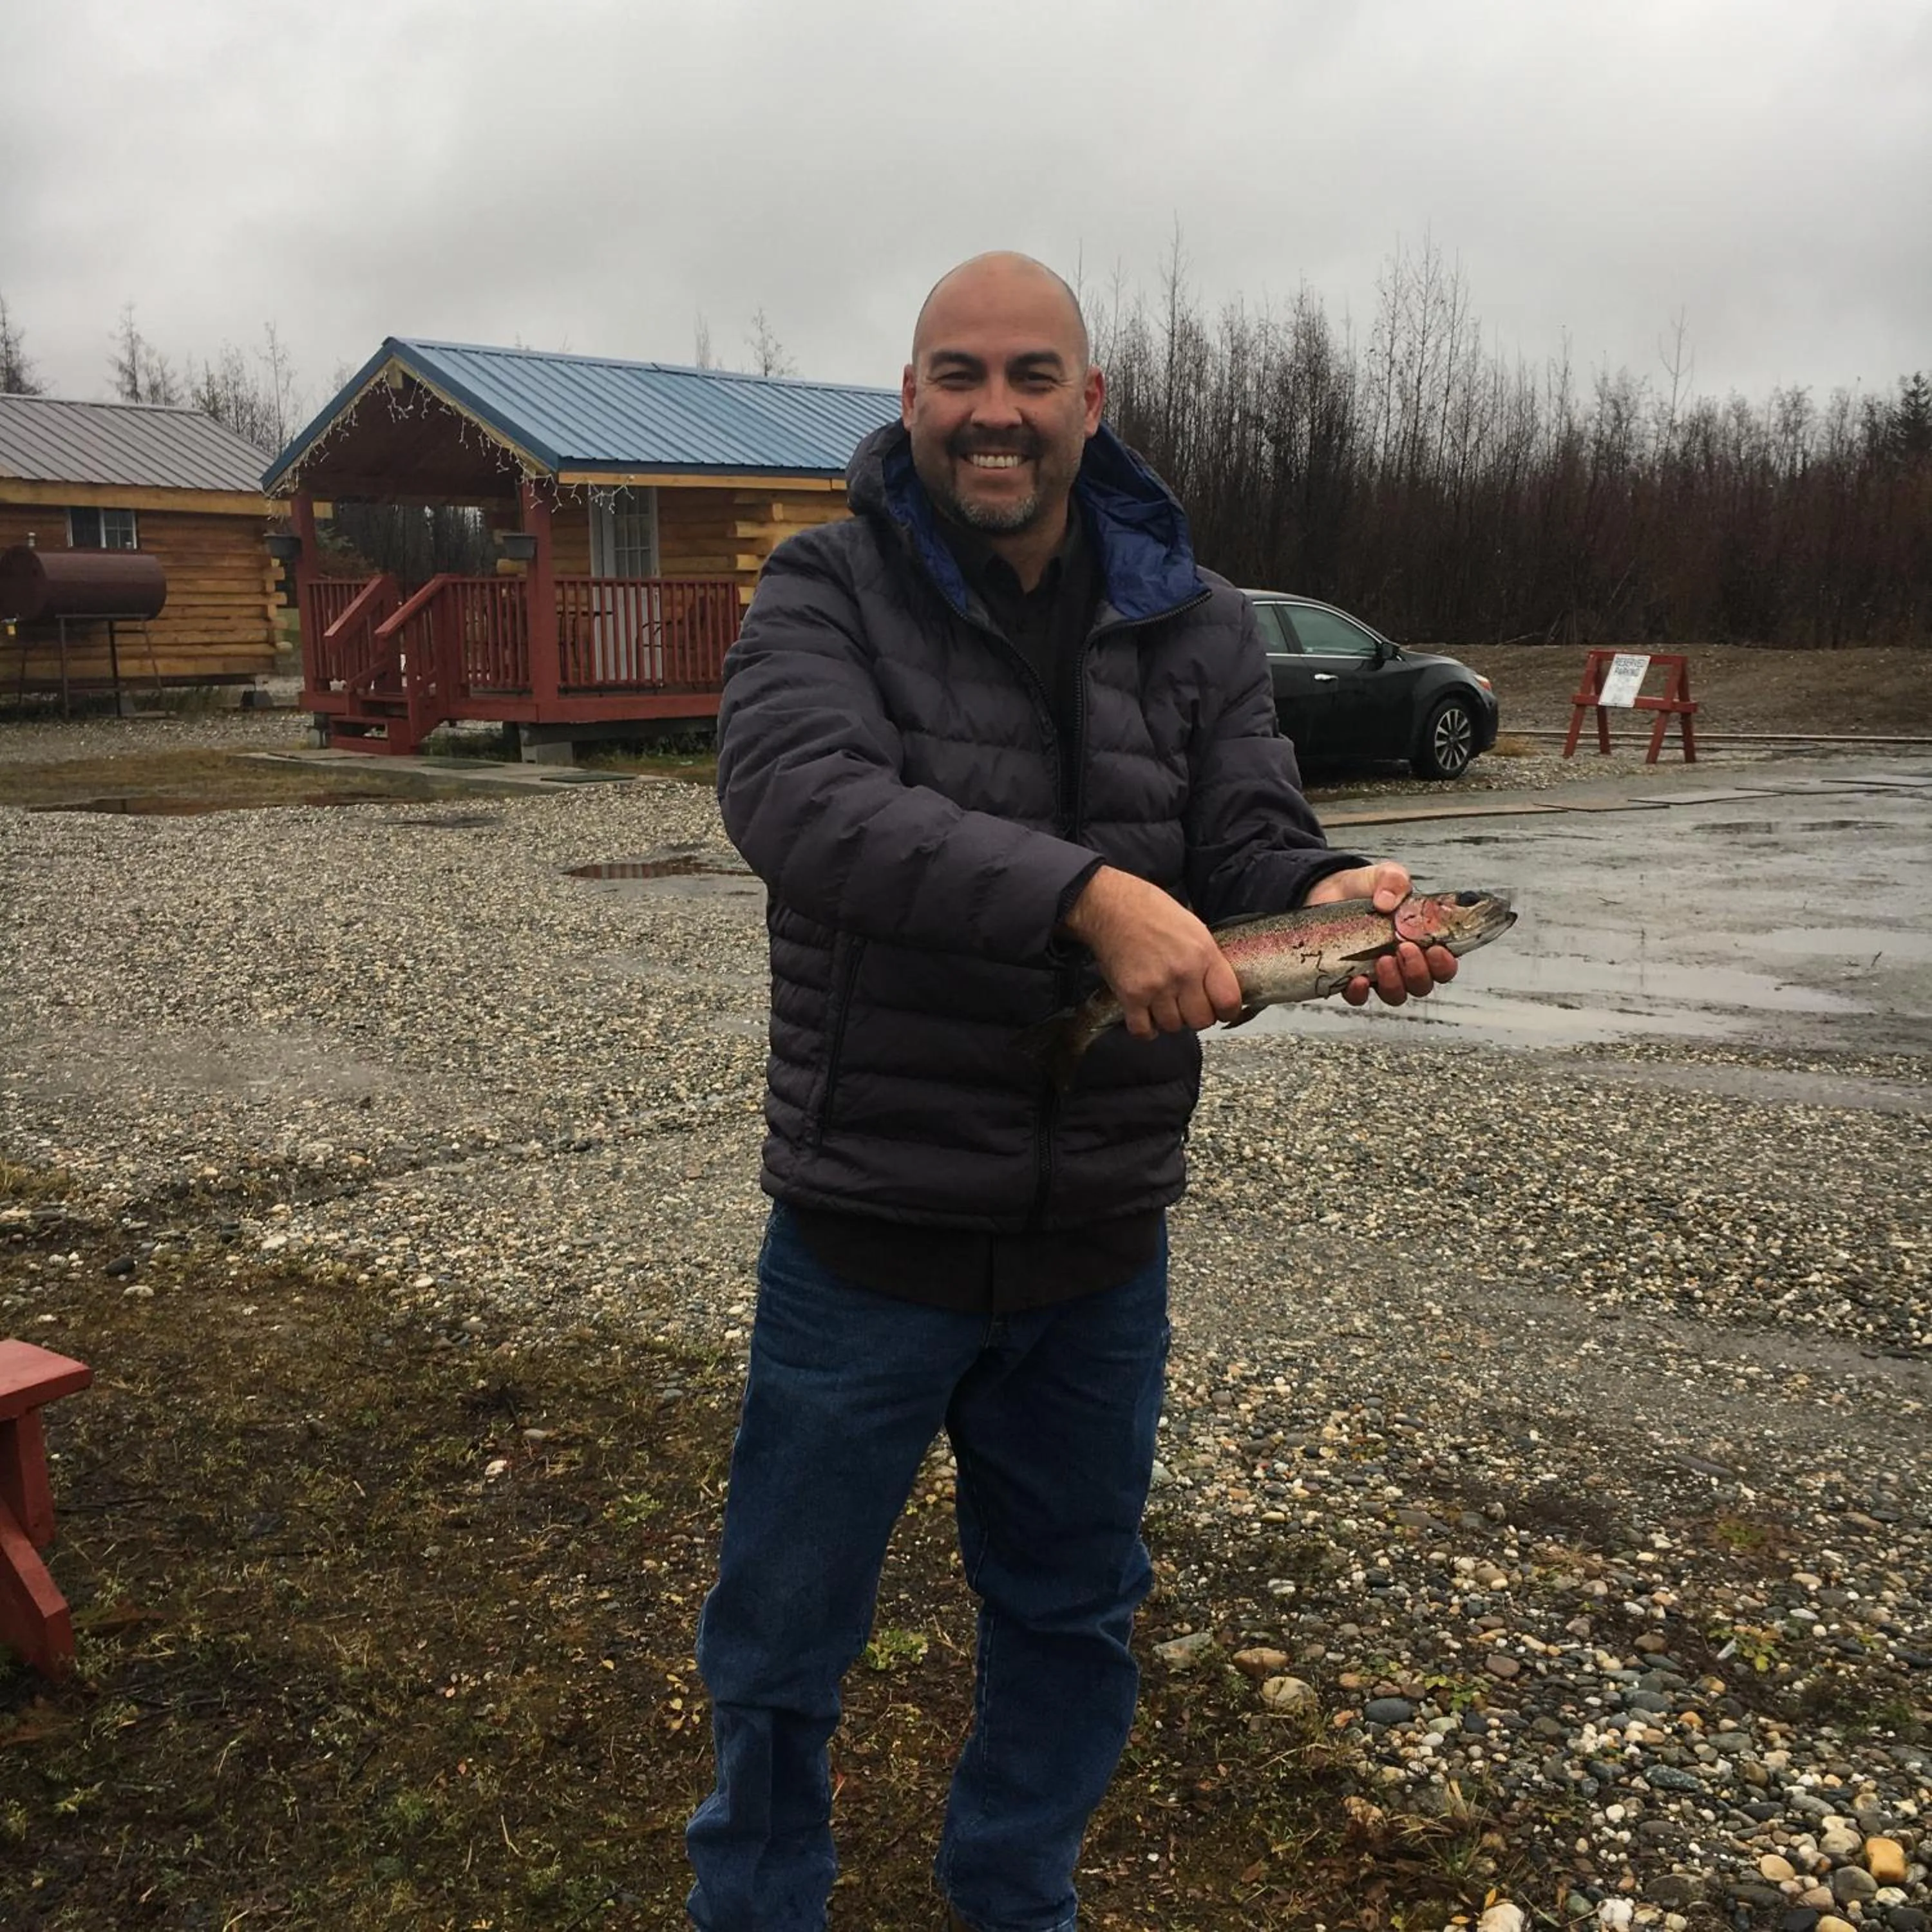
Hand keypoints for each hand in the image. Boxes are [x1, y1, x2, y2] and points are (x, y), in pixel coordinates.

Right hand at [1062, 866, 1245, 1039]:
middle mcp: (1183, 973)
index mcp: (1204, 954)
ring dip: (1170, 1020)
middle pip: (1201, 1020)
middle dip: (1196, 1017)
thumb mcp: (1194, 929)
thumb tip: (1218, 990)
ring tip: (1164, 1004)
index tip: (1221, 1010)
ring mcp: (1156, 986)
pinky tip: (1146, 1017)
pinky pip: (1143, 1030)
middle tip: (1188, 1006)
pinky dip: (1146, 1029)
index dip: (1227, 1011)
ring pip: (1173, 1027)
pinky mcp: (1130, 995)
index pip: (1228, 1001)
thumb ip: (1208, 961)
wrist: (1111, 906)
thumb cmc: (1153, 912)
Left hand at [1302, 862, 1457, 1007]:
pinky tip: (1357, 979)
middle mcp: (1403, 964)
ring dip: (1394, 983)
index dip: (1444, 964)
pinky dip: (1360, 993)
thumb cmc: (1367, 888)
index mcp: (1421, 942)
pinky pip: (1358, 998)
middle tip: (1405, 949)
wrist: (1329, 892)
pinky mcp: (1349, 978)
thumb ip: (1394, 880)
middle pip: (1422, 984)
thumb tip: (1386, 901)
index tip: (1436, 950)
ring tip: (1383, 960)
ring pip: (1395, 995)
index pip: (1443, 965)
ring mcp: (1377, 974)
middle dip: (1417, 971)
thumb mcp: (1385, 876)